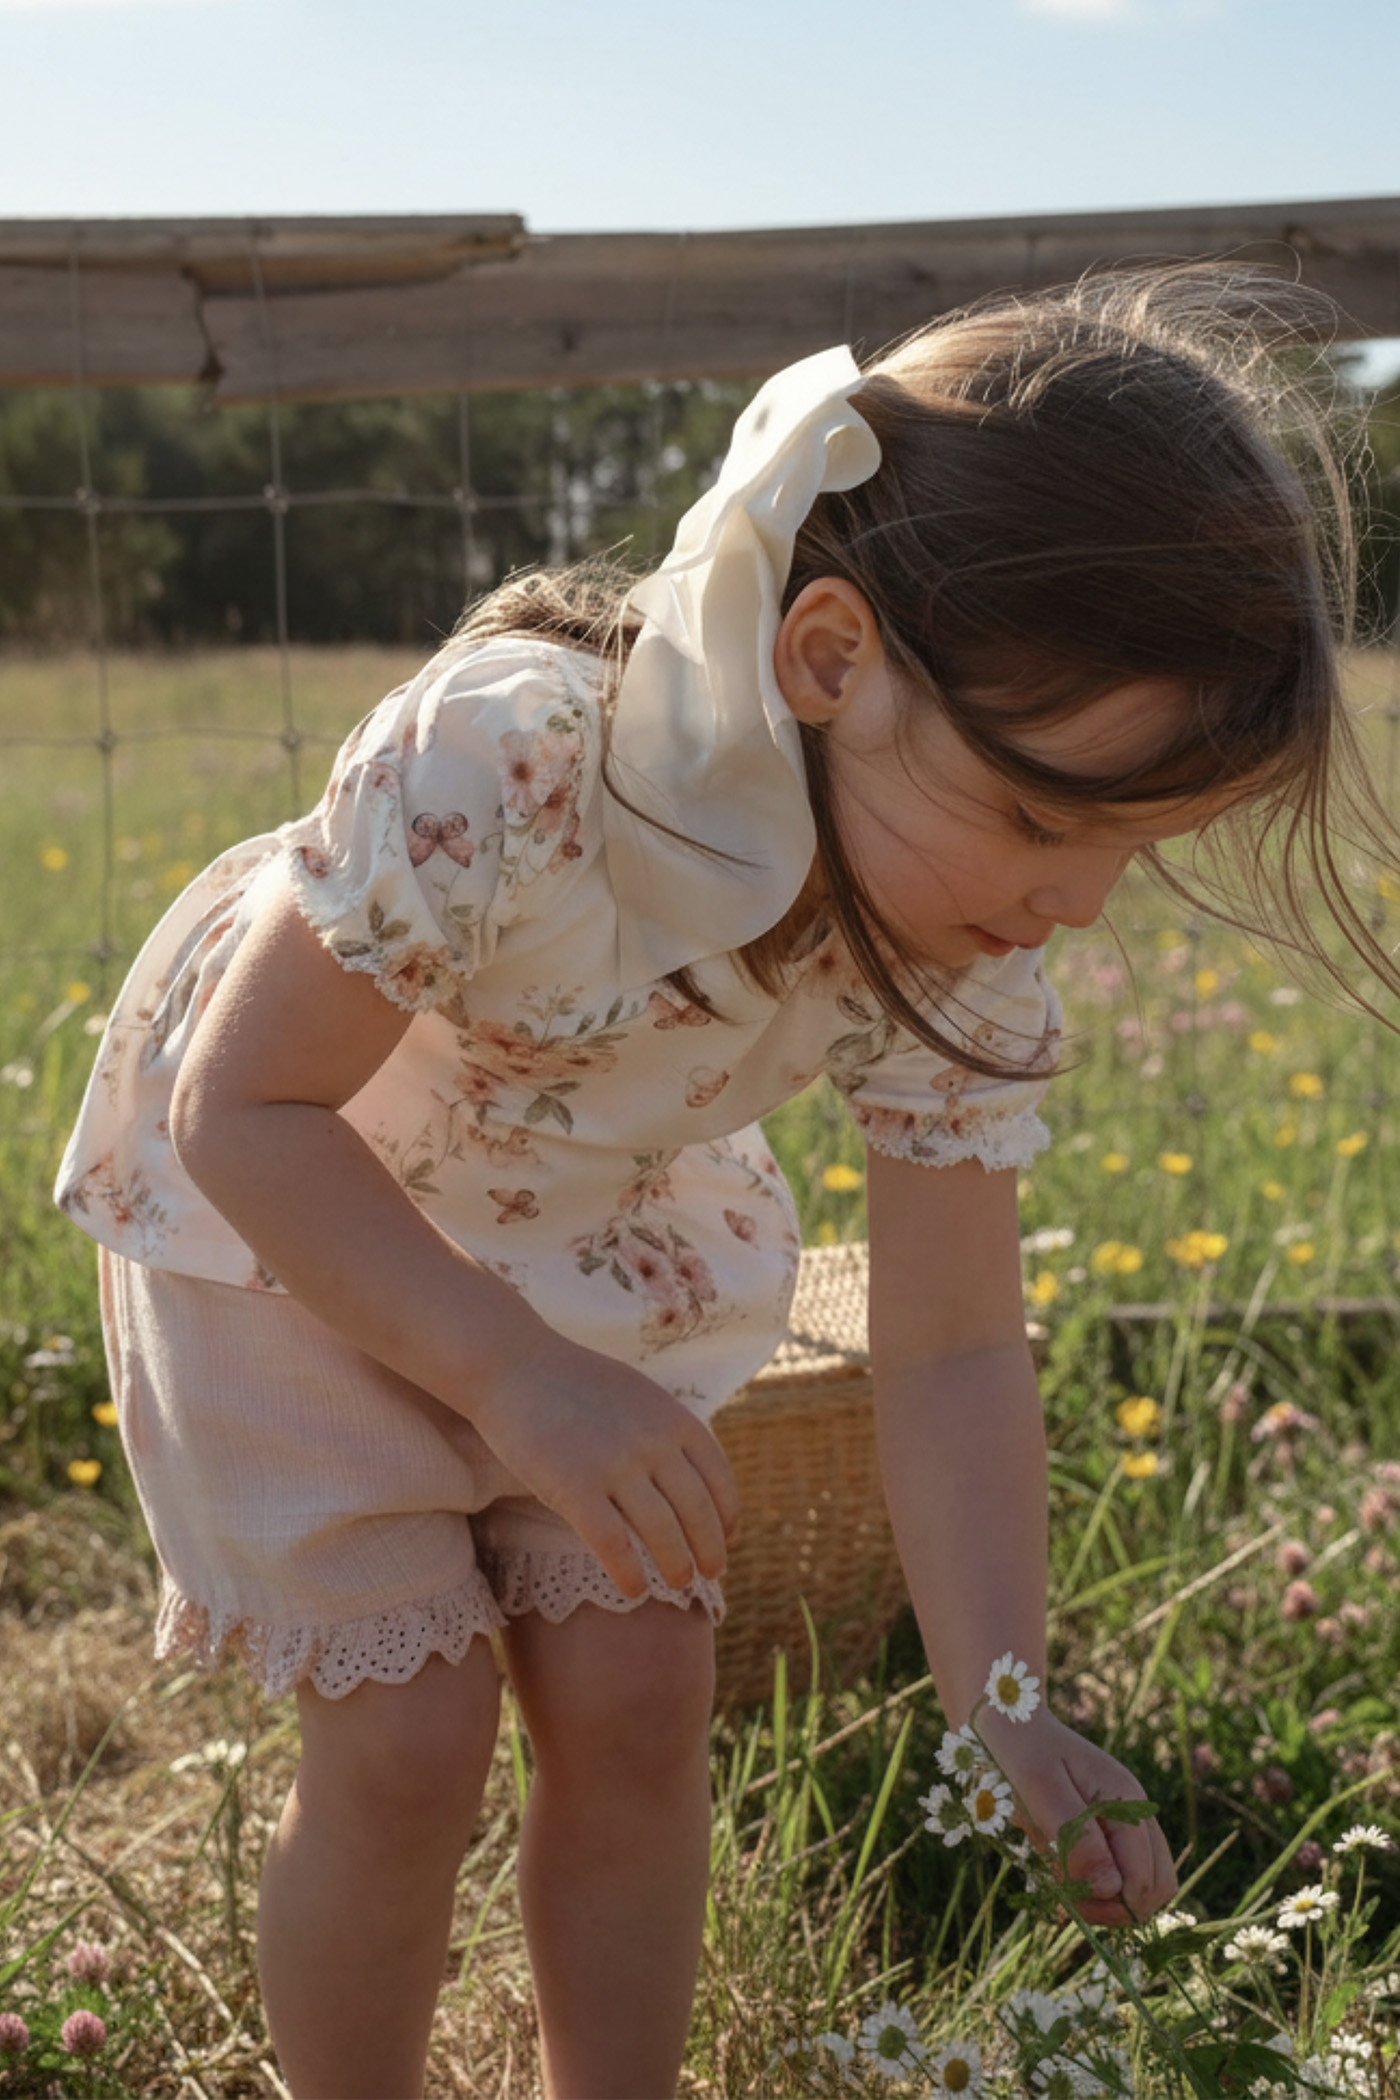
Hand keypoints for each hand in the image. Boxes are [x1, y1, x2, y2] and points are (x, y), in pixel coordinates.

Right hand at [468, 1325, 739, 1599]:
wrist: (511, 1365)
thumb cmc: (571, 1381)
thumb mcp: (636, 1393)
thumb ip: (665, 1428)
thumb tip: (690, 1470)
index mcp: (672, 1418)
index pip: (718, 1478)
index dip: (727, 1515)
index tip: (728, 1538)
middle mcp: (652, 1443)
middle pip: (698, 1512)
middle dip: (710, 1549)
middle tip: (711, 1573)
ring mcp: (614, 1466)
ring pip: (663, 1534)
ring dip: (677, 1566)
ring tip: (680, 1584)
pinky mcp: (574, 1489)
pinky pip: (614, 1546)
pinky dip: (630, 1574)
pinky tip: (634, 1589)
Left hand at [980, 1706, 1178, 1928]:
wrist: (1005, 1718)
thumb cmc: (1018, 1747)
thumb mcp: (1040, 1787)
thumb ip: (1076, 1837)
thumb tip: (1112, 1889)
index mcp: (1126, 1802)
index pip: (1146, 1881)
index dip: (1112, 1904)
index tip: (1067, 1896)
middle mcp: (1134, 1813)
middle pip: (1155, 1888)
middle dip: (1114, 1907)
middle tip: (1066, 1896)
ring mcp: (1122, 1819)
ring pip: (1139, 1884)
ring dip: (1103, 1898)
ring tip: (1058, 1877)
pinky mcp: (1104, 1826)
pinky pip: (1115, 1871)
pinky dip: (1090, 1883)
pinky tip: (1056, 1867)